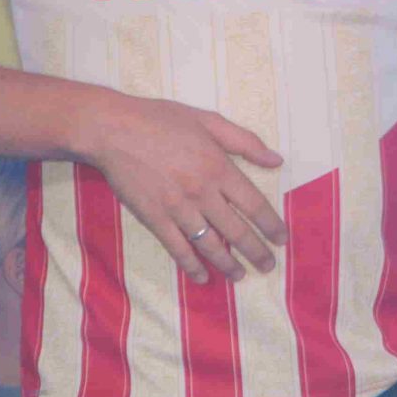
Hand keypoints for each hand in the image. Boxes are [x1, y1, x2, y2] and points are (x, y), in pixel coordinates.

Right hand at [82, 91, 288, 284]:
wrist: (114, 130)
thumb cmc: (161, 120)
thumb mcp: (208, 120)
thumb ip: (245, 142)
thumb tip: (276, 160)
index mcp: (218, 167)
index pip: (254, 204)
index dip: (271, 225)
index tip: (282, 239)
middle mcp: (202, 192)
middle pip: (236, 230)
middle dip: (256, 252)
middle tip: (268, 266)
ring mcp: (178, 208)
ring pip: (209, 244)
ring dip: (228, 264)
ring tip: (241, 275)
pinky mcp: (154, 219)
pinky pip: (178, 249)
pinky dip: (191, 266)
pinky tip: (202, 277)